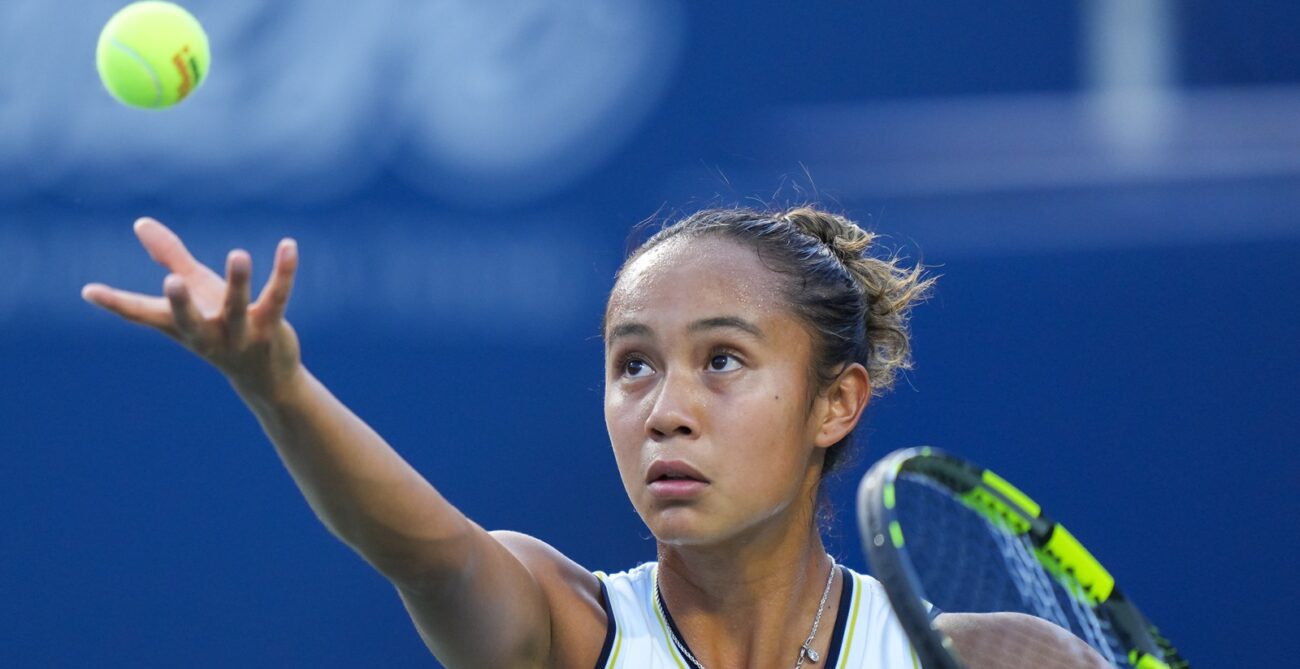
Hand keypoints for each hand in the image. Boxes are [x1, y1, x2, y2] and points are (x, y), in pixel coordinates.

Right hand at [82, 217, 303, 399]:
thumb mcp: (196, 291)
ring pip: (238, 308)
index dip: (116, 303)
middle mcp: (206, 334)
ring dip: (238, 281)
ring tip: (238, 253)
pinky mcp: (271, 329)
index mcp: (180, 326)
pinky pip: (277, 298)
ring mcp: (239, 335)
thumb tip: (140, 223)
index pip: (143, 315)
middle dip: (181, 303)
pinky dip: (284, 273)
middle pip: (189, 321)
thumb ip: (171, 257)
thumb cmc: (221, 327)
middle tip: (171, 281)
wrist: (266, 379)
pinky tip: (288, 246)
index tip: (89, 291)